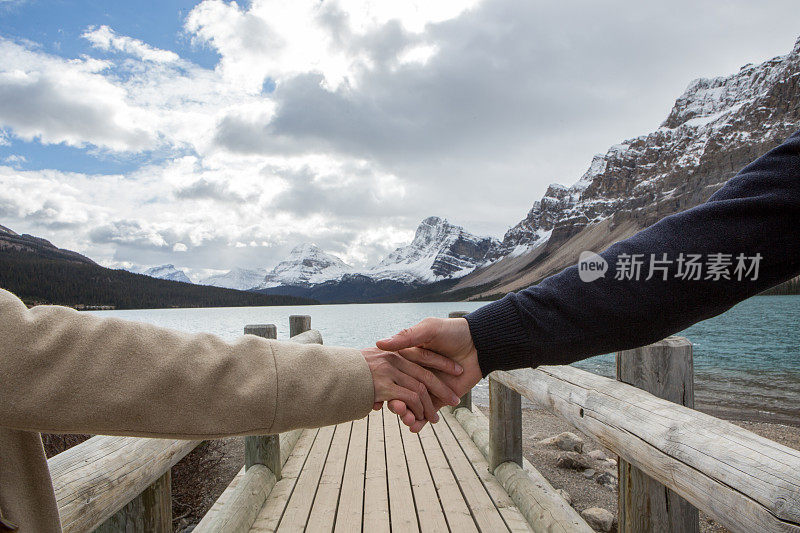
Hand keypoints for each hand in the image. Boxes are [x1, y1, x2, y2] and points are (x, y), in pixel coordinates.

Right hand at [376, 317, 482, 431]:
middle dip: (398, 404)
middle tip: (398, 409)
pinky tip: (415, 427)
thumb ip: (406, 337)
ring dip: (408, 415)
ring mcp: (427, 387)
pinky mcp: (440, 398)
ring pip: (412, 405)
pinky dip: (420, 422)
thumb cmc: (453, 332)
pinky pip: (426, 413)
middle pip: (401, 393)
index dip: (387, 385)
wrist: (480, 343)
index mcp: (407, 357)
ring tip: (408, 420)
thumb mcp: (428, 329)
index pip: (394, 375)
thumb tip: (380, 344)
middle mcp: (415, 373)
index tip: (380, 394)